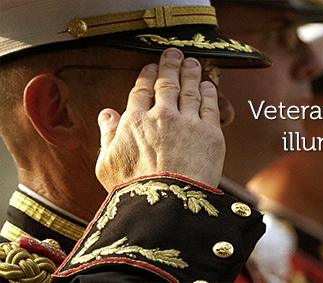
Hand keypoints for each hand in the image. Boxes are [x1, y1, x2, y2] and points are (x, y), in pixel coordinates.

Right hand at [95, 48, 224, 190]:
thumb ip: (107, 135)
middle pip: (167, 83)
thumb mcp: (106, 164)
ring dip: (191, 73)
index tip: (150, 67)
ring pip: (190, 90)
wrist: (167, 203)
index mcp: (134, 121)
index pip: (141, 90)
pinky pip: (210, 105)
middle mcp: (161, 116)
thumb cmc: (133, 190)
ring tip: (193, 63)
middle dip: (170, 65)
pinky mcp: (210, 133)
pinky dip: (209, 92)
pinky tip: (208, 85)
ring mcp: (187, 122)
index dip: (147, 76)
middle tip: (174, 54)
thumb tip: (107, 114)